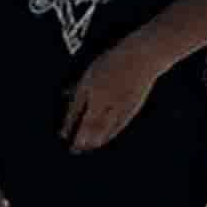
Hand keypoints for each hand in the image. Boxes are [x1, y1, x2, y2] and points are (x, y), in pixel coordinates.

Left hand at [58, 39, 168, 154]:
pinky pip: (118, 125)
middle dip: (81, 137)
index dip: (69, 123)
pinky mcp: (131, 107)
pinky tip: (104, 139)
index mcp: (90, 85)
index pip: (76, 109)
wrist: (143, 57)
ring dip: (94, 139)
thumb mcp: (93, 69)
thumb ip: (81, 85)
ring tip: (87, 148)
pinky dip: (110, 134)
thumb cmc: (116, 59)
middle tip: (74, 149)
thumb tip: (66, 94)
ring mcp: (118, 103)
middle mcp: (103, 97)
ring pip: (104, 127)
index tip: (63, 135)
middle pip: (89, 122)